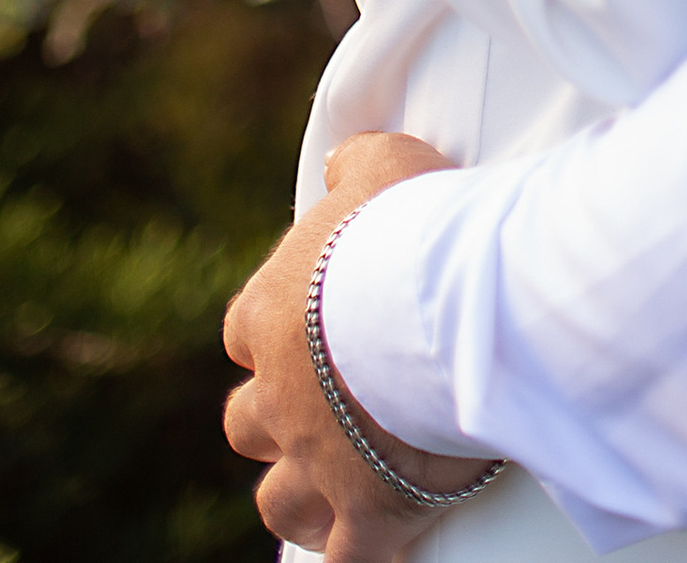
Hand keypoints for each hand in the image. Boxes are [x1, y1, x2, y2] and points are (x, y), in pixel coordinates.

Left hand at [223, 134, 484, 557]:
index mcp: (269, 315)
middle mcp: (278, 396)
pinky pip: (346, 559)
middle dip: (274, 419)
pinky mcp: (365, 516)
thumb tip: (340, 164)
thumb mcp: (382, 165)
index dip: (272, 331)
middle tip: (320, 407)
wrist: (441, 312)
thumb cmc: (410, 232)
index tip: (306, 327)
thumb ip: (353, 167)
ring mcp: (316, 464)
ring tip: (333, 486)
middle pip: (245, 422)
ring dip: (299, 494)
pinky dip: (355, 556)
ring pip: (278, 500)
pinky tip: (372, 548)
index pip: (245, 329)